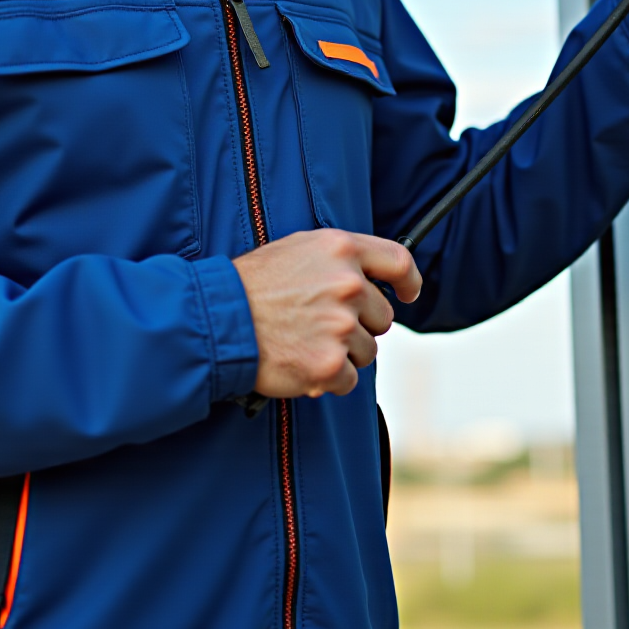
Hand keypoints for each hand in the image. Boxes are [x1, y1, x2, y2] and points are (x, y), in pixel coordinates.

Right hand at [232, 230, 421, 398]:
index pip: (399, 260)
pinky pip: (348, 380)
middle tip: (320, 325)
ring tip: (302, 342)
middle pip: (382, 316)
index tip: (408, 293)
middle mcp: (348, 284)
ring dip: (341, 354)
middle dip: (358, 326)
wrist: (219, 320)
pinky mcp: (330, 363)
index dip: (408, 281)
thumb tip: (368, 283)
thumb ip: (337, 262)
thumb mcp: (296, 251)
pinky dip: (327, 379)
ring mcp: (341, 325)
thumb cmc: (251, 286)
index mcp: (340, 249)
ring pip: (366, 351)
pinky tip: (299, 362)